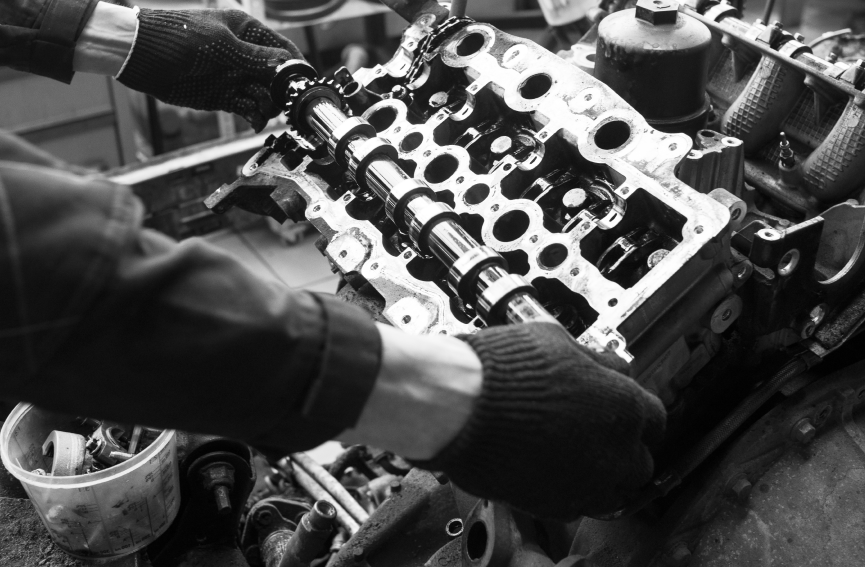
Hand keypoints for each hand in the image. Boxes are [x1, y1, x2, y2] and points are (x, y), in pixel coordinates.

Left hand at [118, 9, 303, 131]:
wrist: (140, 56)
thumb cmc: (175, 38)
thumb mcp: (221, 46)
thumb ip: (256, 58)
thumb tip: (287, 65)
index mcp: (247, 32)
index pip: (282, 49)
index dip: (295, 67)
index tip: (304, 85)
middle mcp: (244, 55)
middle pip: (276, 77)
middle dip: (281, 92)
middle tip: (280, 104)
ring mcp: (235, 77)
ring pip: (264, 96)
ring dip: (267, 107)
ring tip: (262, 112)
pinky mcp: (224, 97)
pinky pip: (248, 108)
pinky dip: (254, 117)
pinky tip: (254, 122)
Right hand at [416, 322, 665, 519]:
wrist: (458, 407)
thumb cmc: (502, 371)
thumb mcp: (557, 341)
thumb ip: (592, 359)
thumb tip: (602, 363)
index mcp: (624, 406)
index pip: (655, 418)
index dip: (634, 414)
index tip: (620, 412)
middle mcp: (615, 452)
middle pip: (639, 461)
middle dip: (621, 448)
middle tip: (594, 432)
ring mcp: (587, 484)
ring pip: (612, 490)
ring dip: (600, 473)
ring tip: (571, 453)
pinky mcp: (554, 505)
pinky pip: (576, 503)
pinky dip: (568, 487)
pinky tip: (546, 465)